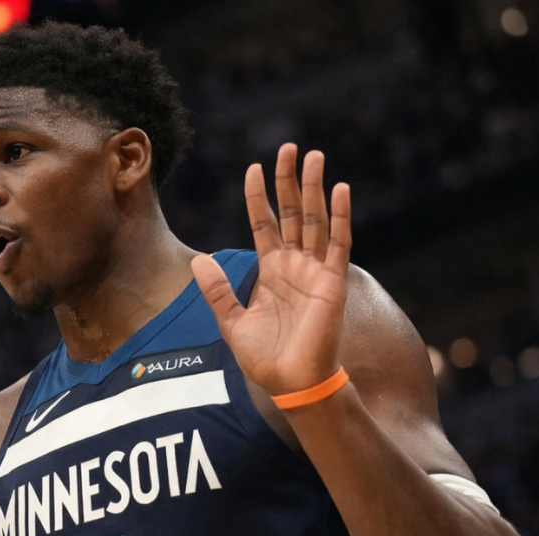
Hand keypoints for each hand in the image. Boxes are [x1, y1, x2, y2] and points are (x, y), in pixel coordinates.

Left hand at [191, 143, 351, 395]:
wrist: (291, 384)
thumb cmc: (265, 358)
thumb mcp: (231, 321)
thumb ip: (217, 290)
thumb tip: (197, 259)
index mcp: (271, 271)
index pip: (264, 223)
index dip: (258, 196)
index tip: (253, 168)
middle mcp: (294, 264)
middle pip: (291, 212)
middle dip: (289, 180)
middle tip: (289, 148)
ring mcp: (315, 270)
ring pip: (314, 219)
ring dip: (314, 188)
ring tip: (314, 156)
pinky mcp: (333, 282)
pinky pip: (338, 242)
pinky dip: (340, 216)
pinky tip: (341, 189)